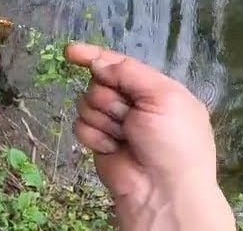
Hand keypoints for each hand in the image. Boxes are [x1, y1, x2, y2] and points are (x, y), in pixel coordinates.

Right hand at [65, 43, 233, 229]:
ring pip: (87, 103)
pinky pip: (81, 126)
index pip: (119, 65)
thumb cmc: (172, 141)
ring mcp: (115, 123)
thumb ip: (128, 72)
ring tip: (125, 137)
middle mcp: (135, 104)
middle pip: (99, 83)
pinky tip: (112, 148)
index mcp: (155, 89)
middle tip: (129, 117)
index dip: (94, 56)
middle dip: (110, 98)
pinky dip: (95, 136)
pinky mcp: (100, 142)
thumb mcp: (162, 96)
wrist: (162, 190)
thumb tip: (97, 62)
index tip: (70, 52)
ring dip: (104, 119)